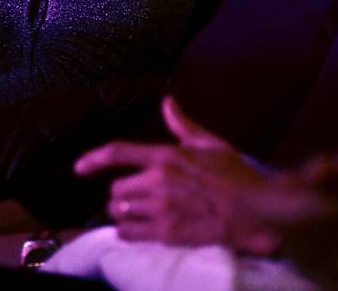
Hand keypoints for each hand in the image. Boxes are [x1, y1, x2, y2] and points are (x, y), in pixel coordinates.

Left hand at [74, 96, 281, 254]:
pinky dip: (128, 233)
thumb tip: (167, 102)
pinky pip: (130, 235)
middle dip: (121, 195)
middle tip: (134, 198)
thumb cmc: (236, 174)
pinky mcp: (168, 234)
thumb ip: (183, 125)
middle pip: (116, 190)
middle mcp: (159, 182)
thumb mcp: (210, 143)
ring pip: (120, 213)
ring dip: (125, 215)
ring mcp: (162, 209)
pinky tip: (137, 231)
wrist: (258, 208)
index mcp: (166, 156)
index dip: (93, 160)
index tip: (79, 168)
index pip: (119, 153)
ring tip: (136, 215)